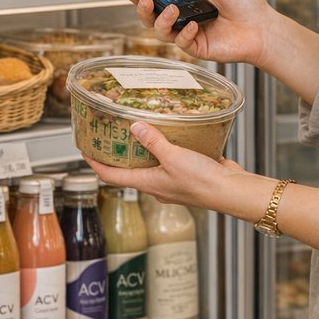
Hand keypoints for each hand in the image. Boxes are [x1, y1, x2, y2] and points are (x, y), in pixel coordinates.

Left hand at [82, 120, 246, 211]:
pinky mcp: (189, 173)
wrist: (232, 191)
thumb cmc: (203, 183)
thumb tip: (134, 128)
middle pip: (130, 169)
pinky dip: (167, 146)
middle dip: (119, 153)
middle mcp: (158, 184)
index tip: (85, 151)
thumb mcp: (174, 157)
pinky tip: (172, 132)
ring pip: (152, 163)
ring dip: (144, 148)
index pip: (112, 176)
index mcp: (148, 183)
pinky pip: (172, 158)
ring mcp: (174, 180)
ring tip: (139, 127)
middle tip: (111, 134)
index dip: (96, 164)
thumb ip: (153, 142)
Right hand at [110, 0, 278, 66]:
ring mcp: (188, 35)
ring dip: (161, 19)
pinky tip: (195, 25)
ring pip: (159, 32)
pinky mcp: (197, 49)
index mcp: (185, 2)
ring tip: (172, 9)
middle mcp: (183, 19)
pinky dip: (184, 33)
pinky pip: (181, 42)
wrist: (263, 27)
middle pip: (149, 16)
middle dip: (139, 7)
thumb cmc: (245, 4)